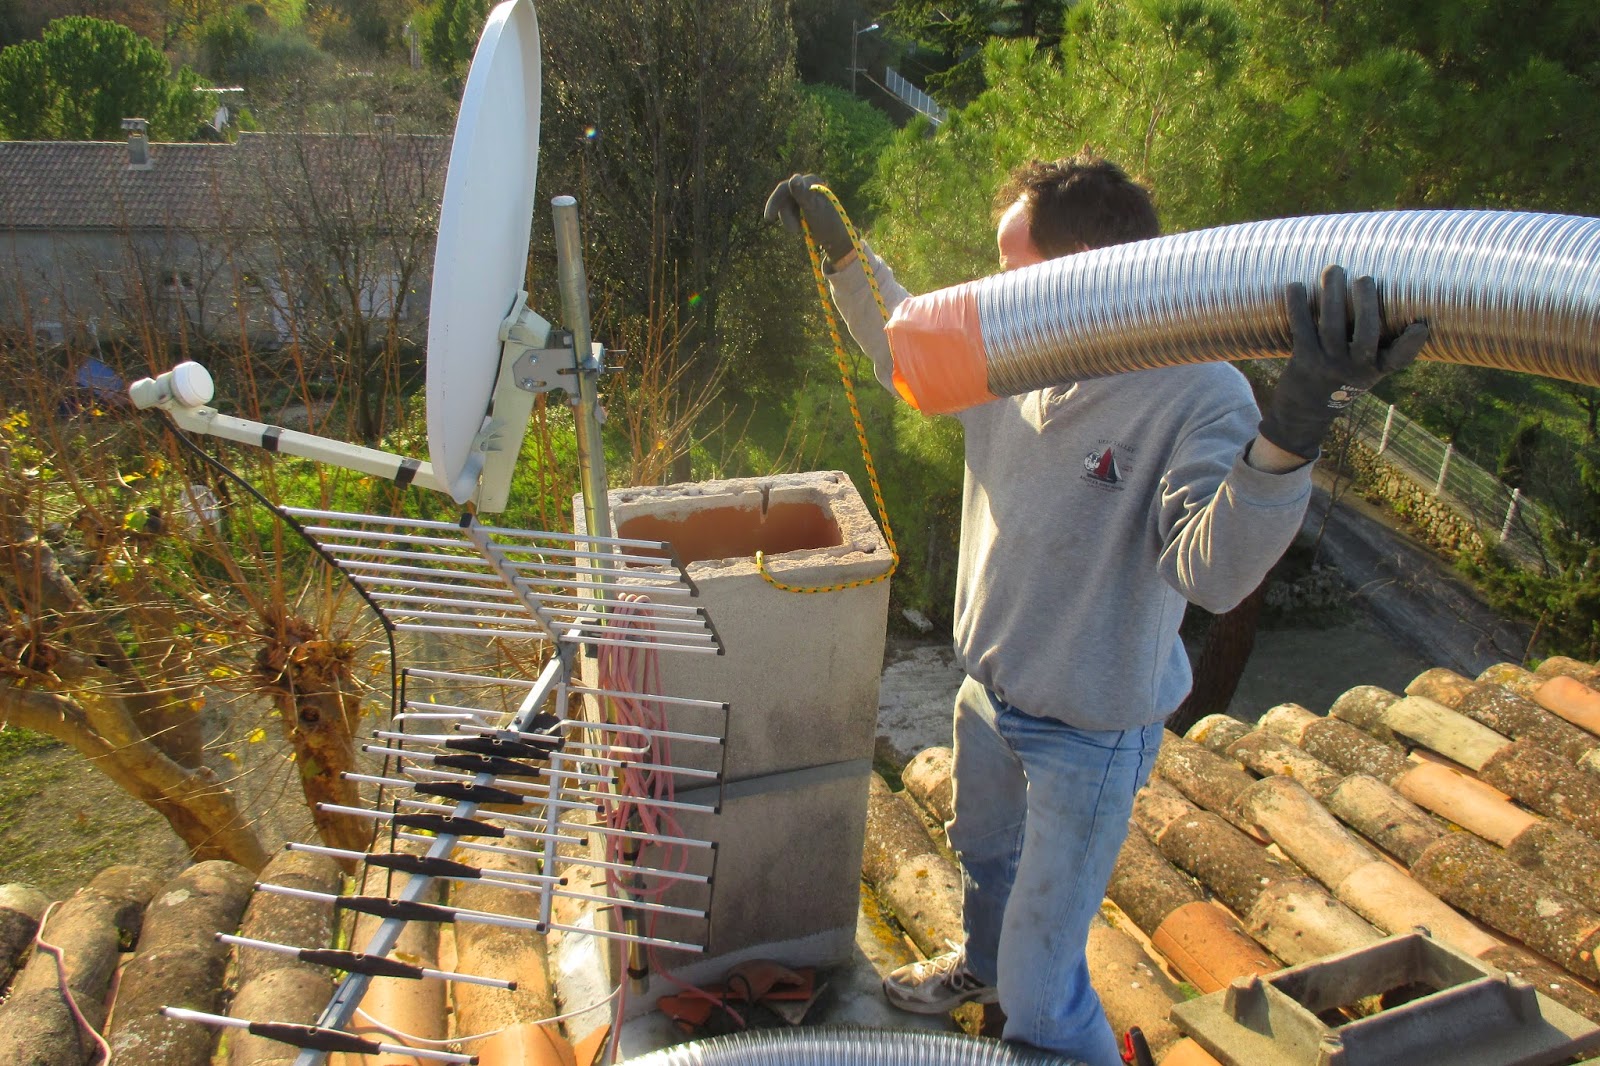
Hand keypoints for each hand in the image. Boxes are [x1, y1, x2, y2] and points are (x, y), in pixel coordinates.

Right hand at [762, 173, 853, 261]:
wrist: (838, 237)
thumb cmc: (827, 223)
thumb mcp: (813, 208)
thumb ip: (803, 194)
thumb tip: (794, 179)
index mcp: (810, 181)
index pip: (784, 188)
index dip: (774, 201)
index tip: (768, 219)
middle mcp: (806, 185)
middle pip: (783, 198)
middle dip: (786, 216)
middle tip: (795, 231)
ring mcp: (804, 196)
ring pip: (785, 207)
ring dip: (789, 220)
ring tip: (802, 229)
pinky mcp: (803, 206)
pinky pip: (788, 212)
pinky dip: (791, 221)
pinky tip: (801, 227)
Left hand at [1260, 264, 1429, 459]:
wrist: (1305, 411)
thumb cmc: (1343, 379)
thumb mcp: (1368, 369)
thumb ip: (1382, 345)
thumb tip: (1402, 302)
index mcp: (1376, 369)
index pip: (1399, 358)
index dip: (1411, 344)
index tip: (1420, 326)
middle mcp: (1354, 368)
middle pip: (1365, 335)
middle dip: (1366, 304)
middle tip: (1365, 278)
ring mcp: (1327, 364)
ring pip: (1331, 327)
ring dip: (1332, 296)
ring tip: (1334, 269)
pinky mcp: (1303, 359)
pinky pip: (1301, 328)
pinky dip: (1297, 306)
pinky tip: (1295, 285)